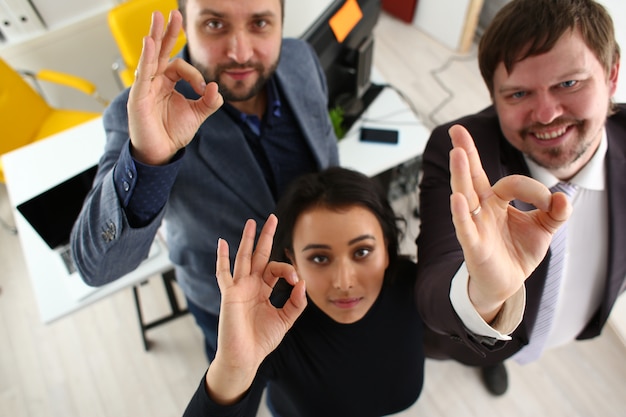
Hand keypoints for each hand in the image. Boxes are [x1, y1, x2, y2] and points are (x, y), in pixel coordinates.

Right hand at [127, 10, 223, 164]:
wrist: (161, 153)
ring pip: (150, 56)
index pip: (179, 66)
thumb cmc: (173, 133)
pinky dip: (147, 56)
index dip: (194, 74)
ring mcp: (145, 87)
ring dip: (155, 36)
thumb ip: (209, 101)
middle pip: (160, 50)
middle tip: (173, 13)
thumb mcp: (198, 114)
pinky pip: (143, 72)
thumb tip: (216, 87)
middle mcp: (154, 81)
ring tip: (158, 17)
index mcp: (166, 82)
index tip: (203, 89)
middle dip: (168, 32)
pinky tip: (150, 42)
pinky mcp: (139, 96)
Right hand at [206, 214, 306, 404]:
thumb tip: (302, 282)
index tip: (296, 281)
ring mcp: (238, 288)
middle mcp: (250, 285)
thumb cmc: (261, 341)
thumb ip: (295, 302)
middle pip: (259, 255)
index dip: (288, 270)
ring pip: (243, 258)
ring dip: (247, 240)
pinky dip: (222, 258)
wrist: (245, 358)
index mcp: (262, 290)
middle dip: (266, 236)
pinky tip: (223, 243)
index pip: (276, 269)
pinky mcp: (230, 295)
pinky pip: (223, 273)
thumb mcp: (285, 319)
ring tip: (251, 222)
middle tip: (273, 218)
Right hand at [448, 124, 570, 321]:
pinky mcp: (473, 244)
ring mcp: (474, 224)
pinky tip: (456, 198)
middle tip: (457, 129)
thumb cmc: (517, 253)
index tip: (551, 203)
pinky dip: (460, 213)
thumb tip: (564, 196)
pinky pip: (465, 227)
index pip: (512, 182)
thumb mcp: (543, 229)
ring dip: (461, 174)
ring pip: (465, 195)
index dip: (535, 189)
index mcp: (496, 201)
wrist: (506, 283)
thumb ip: (556, 212)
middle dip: (466, 152)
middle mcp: (481, 208)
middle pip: (472, 176)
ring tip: (456, 153)